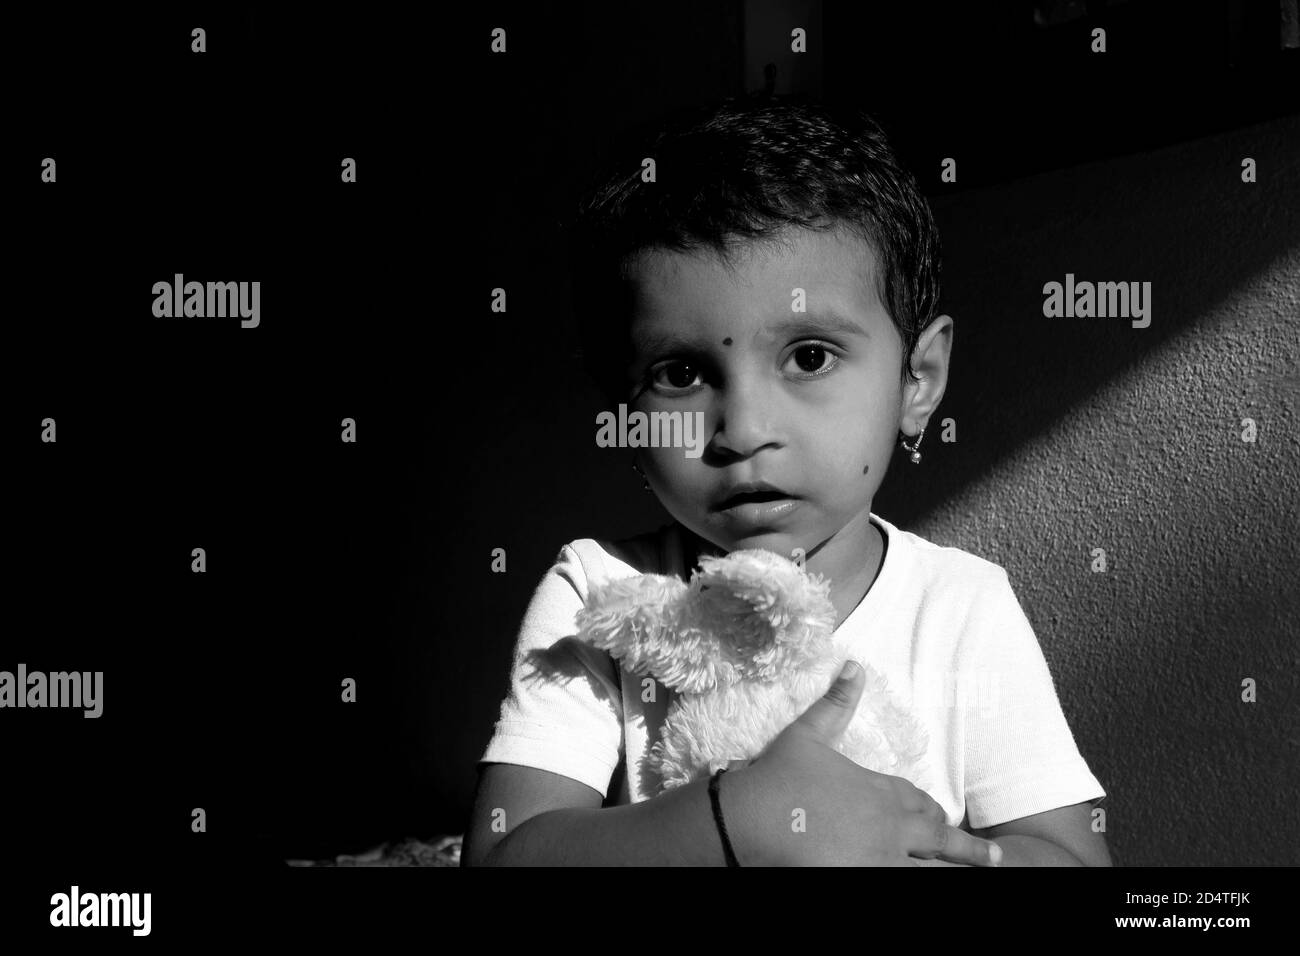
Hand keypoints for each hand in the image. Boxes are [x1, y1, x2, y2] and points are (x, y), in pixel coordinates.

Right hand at [721, 661, 1001, 866]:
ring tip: (978, 875)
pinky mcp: (864, 878)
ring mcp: (881, 859)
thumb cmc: (778, 776)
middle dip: (965, 849)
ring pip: (928, 869)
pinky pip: (902, 883)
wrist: (754, 819)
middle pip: (937, 839)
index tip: (943, 818)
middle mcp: (890, 828)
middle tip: (993, 859)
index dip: (932, 812)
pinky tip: (919, 881)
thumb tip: (855, 666)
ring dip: (949, 869)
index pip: (920, 804)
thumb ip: (836, 704)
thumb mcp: (808, 734)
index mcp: (880, 791)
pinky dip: (913, 879)